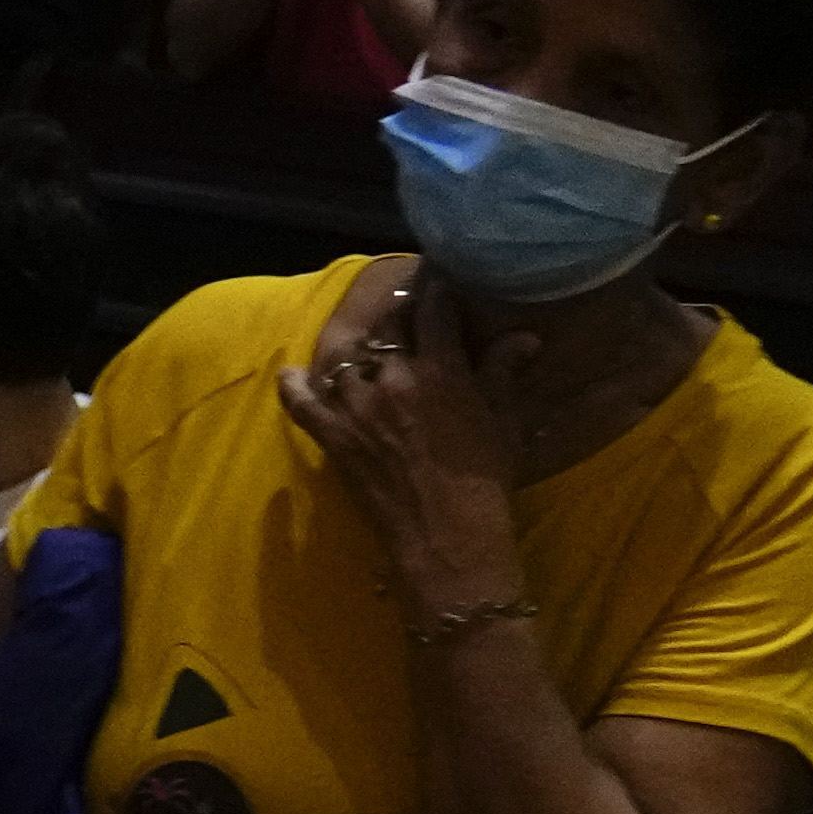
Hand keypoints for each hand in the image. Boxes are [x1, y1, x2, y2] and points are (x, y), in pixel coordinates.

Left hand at [279, 267, 524, 608]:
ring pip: (344, 359)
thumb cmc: (485, 481)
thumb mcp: (503, 422)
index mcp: (442, 371)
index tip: (436, 277)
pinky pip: (302, 405)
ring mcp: (358, 408)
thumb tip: (523, 337)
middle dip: (396, 314)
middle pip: (386, 328)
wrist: (447, 536)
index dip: (434, 288)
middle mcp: (395, 380)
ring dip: (353, 349)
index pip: (434, 309)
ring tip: (360, 344)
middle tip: (402, 312)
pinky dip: (294, 388)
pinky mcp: (334, 438)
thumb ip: (502, 373)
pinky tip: (289, 374)